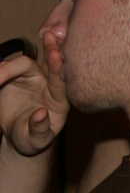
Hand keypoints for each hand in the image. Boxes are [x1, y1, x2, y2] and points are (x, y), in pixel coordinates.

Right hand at [0, 30, 68, 155]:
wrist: (19, 136)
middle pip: (44, 63)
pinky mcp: (13, 77)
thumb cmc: (33, 139)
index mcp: (59, 99)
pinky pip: (6, 68)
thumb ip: (40, 129)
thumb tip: (41, 114)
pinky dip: (0, 69)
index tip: (55, 52)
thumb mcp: (37, 140)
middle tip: (21, 58)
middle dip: (35, 52)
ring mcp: (30, 78)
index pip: (60, 79)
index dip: (58, 65)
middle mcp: (47, 83)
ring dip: (6, 68)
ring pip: (20, 64)